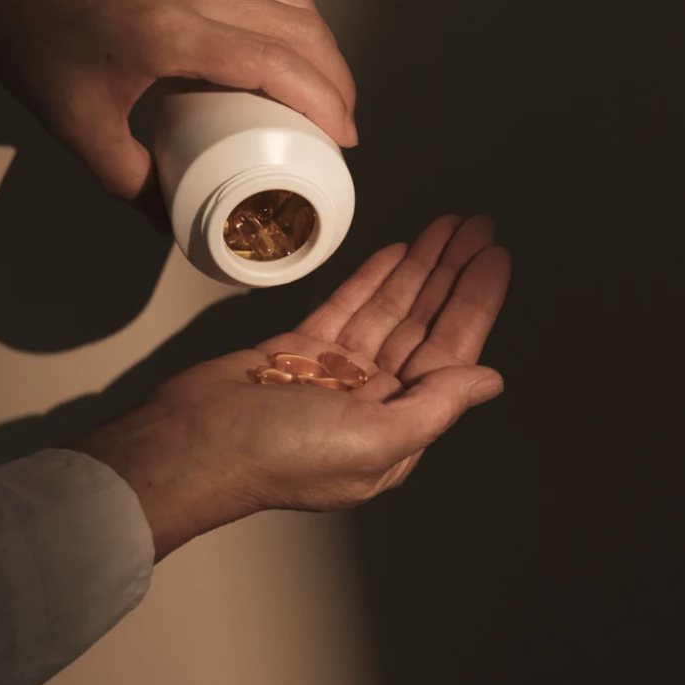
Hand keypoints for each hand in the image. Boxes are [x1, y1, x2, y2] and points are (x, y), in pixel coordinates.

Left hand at [0, 0, 358, 207]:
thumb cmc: (30, 56)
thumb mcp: (80, 135)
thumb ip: (134, 187)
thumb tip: (179, 228)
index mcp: (168, 31)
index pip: (274, 60)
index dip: (323, 100)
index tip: (343, 139)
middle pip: (297, 27)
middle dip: (335, 79)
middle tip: (341, 128)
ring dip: (317, 47)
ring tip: (324, 95)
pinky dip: (285, 23)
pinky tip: (283, 57)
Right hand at [72, 213, 510, 560]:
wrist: (190, 443)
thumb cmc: (274, 456)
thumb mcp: (371, 442)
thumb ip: (434, 407)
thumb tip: (488, 381)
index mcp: (394, 433)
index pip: (448, 356)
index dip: (474, 304)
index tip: (493, 259)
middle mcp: (370, 404)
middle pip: (423, 326)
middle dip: (453, 275)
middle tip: (477, 228)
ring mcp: (332, 376)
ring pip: (389, 310)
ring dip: (419, 268)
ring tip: (446, 228)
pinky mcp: (297, 352)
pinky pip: (347, 308)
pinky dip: (372, 279)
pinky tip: (397, 253)